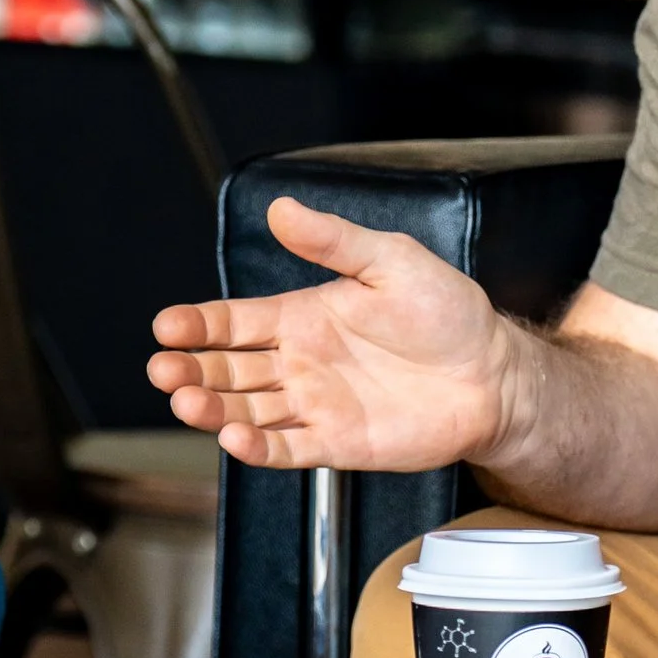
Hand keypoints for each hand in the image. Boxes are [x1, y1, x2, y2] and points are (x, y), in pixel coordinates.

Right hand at [147, 197, 521, 471]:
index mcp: (302, 317)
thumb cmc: (447, 314)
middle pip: (227, 370)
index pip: (234, 322)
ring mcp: (315, 406)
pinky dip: (258, 448)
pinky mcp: (338, 443)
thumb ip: (333, 240)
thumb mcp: (390, 260)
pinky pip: (287, 449)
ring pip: (247, 411)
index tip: (167, 326)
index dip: (198, 325)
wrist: (493, 373)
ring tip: (186, 403)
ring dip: (212, 410)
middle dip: (190, 370)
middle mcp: (299, 363)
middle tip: (163, 369)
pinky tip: (234, 439)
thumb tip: (282, 208)